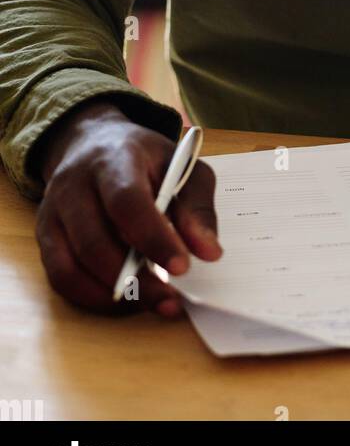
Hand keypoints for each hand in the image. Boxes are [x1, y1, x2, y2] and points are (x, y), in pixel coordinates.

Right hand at [36, 100, 220, 315]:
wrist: (92, 142)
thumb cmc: (144, 159)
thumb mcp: (181, 166)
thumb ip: (196, 206)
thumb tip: (209, 253)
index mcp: (114, 159)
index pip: (126, 202)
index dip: (153, 238)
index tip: (182, 267)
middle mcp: (74, 184)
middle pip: (94, 242)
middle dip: (135, 281)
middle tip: (171, 300)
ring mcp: (53, 212)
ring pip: (70, 266)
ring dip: (113, 296)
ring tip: (152, 303)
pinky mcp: (45, 236)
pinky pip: (60, 278)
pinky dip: (92, 297)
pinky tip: (125, 300)